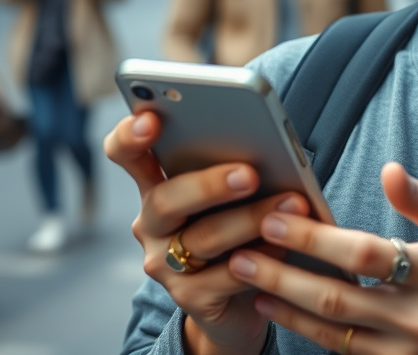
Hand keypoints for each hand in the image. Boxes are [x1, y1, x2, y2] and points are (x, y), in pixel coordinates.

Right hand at [104, 113, 311, 354]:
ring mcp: (165, 263)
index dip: (130, 136)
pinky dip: (259, 259)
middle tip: (250, 174)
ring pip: (203, 237)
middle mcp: (151, 223)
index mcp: (157, 184)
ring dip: (251, 219)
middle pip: (166, 198)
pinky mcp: (189, 298)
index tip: (151, 119)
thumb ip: (237, 163)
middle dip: (209, 184)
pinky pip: (224, 277)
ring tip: (292, 202)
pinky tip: (285, 246)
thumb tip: (268, 140)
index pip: (126, 154)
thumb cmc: (243, 226)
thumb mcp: (236, 191)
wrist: (243, 298)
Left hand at [228, 162, 417, 354]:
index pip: (365, 254)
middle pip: (336, 297)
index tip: (278, 215)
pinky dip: (307, 330)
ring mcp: (406, 352)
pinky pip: (342, 352)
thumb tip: (389, 171)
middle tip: (240, 253)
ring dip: (284, 306)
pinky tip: (280, 310)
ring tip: (247, 280)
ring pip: (331, 331)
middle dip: (282, 273)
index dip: (316, 236)